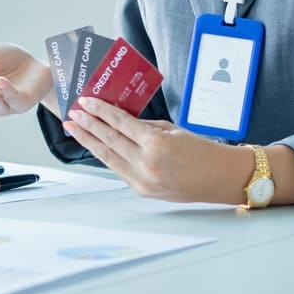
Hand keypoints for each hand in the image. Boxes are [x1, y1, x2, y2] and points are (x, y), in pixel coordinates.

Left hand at [65, 96, 252, 202]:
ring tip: (75, 129)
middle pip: (109, 141)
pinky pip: (119, 170)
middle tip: (72, 114)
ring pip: (109, 158)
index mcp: (156, 145)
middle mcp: (147, 164)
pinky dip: (106, 156)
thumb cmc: (202, 151)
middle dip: (88, 125)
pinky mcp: (142, 191)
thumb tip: (120, 119)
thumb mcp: (172, 130)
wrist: (220, 178)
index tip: (86, 101)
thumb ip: (144, 126)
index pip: (120, 123)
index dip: (100, 111)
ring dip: (90, 142)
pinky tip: (95, 146)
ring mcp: (143, 181)